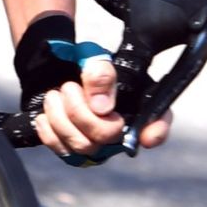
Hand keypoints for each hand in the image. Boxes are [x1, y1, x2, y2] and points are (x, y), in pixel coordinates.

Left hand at [14, 15, 171, 158]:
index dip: (156, 131)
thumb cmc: (81, 62)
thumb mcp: (92, 55)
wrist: (55, 67)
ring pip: (82, 147)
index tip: (145, 136)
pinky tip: (47, 114)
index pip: (159, 122)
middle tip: (69, 87)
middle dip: (80, 111)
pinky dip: (49, 131)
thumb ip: (101, 74)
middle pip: (107, 136)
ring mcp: (97, 142)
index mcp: (137, 100)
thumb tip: (101, 107)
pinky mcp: (73, 148)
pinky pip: (62, 150)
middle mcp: (121, 126)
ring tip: (54, 95)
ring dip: (60, 118)